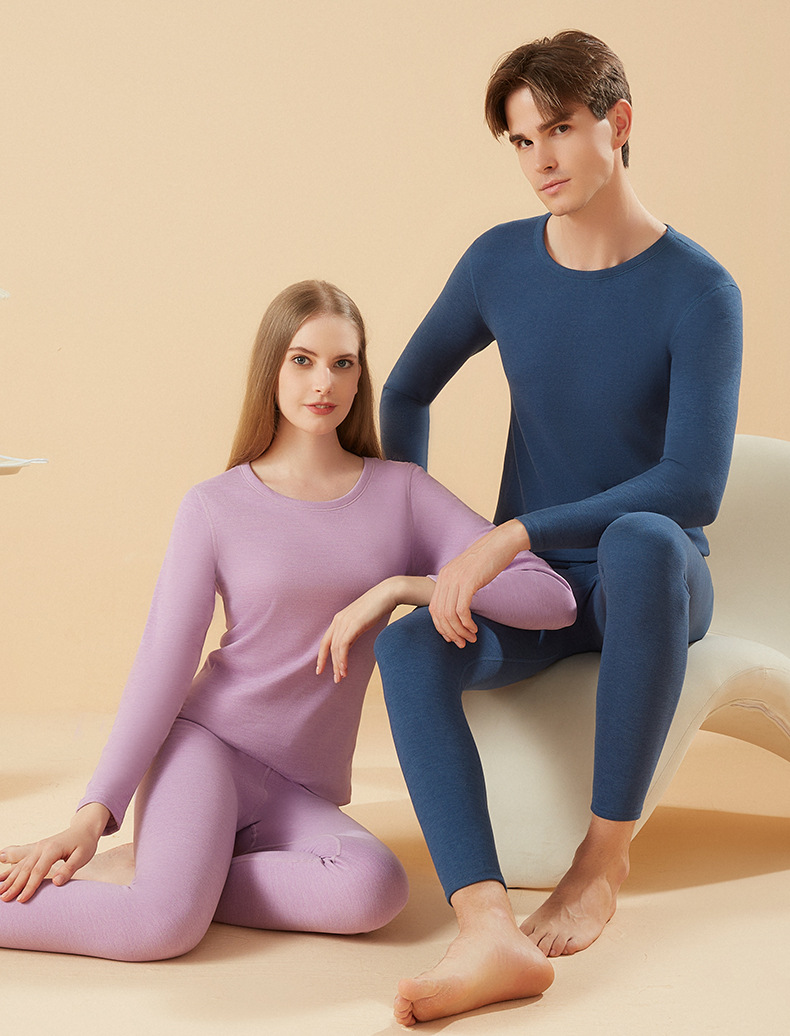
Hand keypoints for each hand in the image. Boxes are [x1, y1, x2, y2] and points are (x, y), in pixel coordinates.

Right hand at [0, 802, 109, 902]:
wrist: (83, 828)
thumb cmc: (85, 843)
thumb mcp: (83, 855)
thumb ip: (69, 868)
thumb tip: (57, 882)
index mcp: (52, 849)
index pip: (39, 871)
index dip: (30, 886)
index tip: (22, 900)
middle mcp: (42, 847)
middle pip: (26, 869)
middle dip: (15, 885)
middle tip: (4, 900)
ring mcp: (38, 848)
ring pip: (21, 865)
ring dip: (10, 878)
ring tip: (0, 892)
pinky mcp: (37, 850)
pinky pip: (21, 861)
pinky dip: (11, 870)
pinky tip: (2, 878)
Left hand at [317, 576, 433, 682]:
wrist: (387, 594)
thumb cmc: (377, 607)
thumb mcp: (361, 621)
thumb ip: (353, 631)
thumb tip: (349, 644)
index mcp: (339, 619)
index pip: (325, 641)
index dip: (322, 656)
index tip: (320, 669)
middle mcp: (338, 620)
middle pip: (329, 647)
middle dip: (331, 665)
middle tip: (337, 679)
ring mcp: (345, 621)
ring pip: (336, 648)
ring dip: (338, 665)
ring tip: (342, 676)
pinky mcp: (353, 624)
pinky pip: (343, 646)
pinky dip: (343, 659)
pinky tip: (345, 668)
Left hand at [429, 520, 530, 646]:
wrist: (500, 543)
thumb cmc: (488, 559)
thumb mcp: (468, 573)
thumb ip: (460, 587)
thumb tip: (459, 607)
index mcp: (443, 576)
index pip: (434, 608)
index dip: (441, 627)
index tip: (451, 637)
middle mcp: (446, 578)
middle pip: (440, 614)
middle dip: (450, 633)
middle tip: (461, 643)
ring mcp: (456, 579)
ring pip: (450, 615)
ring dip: (459, 631)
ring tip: (470, 638)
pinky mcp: (469, 582)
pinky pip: (461, 610)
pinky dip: (466, 623)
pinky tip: (474, 628)